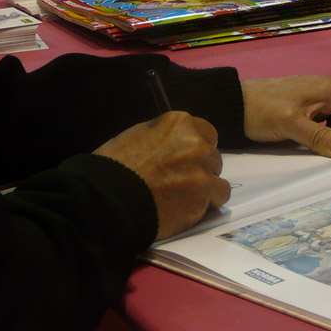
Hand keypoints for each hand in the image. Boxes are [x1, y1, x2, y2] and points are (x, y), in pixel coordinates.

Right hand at [94, 111, 230, 240]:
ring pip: (217, 177)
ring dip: (205, 187)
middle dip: (200, 168)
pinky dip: (207, 203)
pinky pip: (219, 195)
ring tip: (181, 197)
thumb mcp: (136, 136)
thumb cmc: (115, 167)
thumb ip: (162, 135)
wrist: (110, 196)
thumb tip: (172, 141)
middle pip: (212, 155)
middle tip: (179, 182)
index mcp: (178, 123)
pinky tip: (187, 207)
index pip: (205, 132)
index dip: (196, 148)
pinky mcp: (205, 192)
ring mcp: (201, 167)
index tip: (186, 160)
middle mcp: (194, 141)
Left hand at [241, 75, 330, 156]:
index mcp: (329, 89)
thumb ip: (318, 137)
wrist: (233, 106)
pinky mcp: (305, 113)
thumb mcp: (290, 124)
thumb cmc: (260, 109)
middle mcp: (326, 93)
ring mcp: (315, 103)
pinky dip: (330, 135)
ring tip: (328, 145)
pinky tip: (318, 145)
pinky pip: (328, 123)